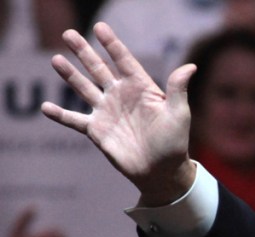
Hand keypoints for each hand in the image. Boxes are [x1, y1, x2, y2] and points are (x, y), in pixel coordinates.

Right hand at [40, 23, 196, 204]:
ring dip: (69, 75)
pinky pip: (74, 120)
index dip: (112, 44)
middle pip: (98, 69)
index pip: (124, 61)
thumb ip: (178, 89)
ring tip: (56, 60)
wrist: (162, 171)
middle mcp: (121, 96)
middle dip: (84, 52)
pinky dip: (60, 115)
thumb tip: (191, 66)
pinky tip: (46, 107)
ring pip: (84, 88)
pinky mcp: (97, 130)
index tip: (100, 28)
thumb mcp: (179, 114)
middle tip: (69, 34)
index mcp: (140, 88)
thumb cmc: (174, 142)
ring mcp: (107, 111)